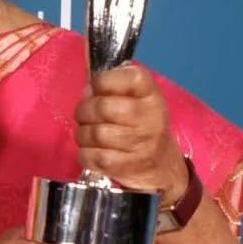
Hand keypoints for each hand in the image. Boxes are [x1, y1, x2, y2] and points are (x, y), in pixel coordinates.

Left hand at [75, 64, 188, 203]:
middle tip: (84, 114)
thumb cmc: (143, 126)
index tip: (96, 87)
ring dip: (82, 134)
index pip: (128, 77)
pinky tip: (92, 151)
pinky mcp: (128, 166)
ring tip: (88, 134)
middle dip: (84, 110)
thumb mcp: (138, 99)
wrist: (162, 165)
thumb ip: (115, 85)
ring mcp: (140, 144)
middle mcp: (150, 117)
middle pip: (103, 107)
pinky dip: (84, 154)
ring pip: (94, 133)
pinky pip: (92, 156)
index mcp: (152, 95)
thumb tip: (87, 87)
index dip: (103, 81)